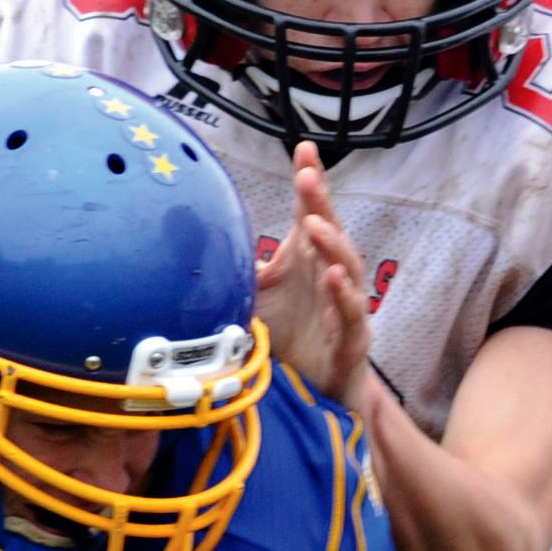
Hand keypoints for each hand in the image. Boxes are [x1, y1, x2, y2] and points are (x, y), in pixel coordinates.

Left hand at [255, 142, 375, 414]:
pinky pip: (353, 317)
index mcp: (309, 265)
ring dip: (332, 244)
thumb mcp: (252, 300)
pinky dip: (344, 297)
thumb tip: (198, 243)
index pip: (311, 215)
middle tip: (306, 177)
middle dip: (320, 203)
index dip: (311, 183)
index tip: (303, 149)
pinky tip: (331, 278)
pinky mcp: (353, 345)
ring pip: (347, 270)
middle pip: (331, 234)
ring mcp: (346, 313)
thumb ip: (236, 271)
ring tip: (313, 223)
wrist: (313, 401)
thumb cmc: (288, 344)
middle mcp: (331, 282)